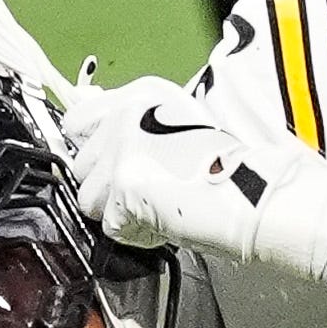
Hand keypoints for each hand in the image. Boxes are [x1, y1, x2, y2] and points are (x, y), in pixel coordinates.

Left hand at [60, 74, 324, 261]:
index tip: (104, 165)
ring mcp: (119, 152)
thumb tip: (104, 145)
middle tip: (142, 192)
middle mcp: (123, 117)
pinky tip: (161, 223)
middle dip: (105, 186)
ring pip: (88, 200)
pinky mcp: (121, 189)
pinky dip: (133, 232)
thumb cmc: (228, 163)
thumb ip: (139, 129)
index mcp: (138, 95)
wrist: (250, 190)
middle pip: (80, 166)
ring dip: (116, 211)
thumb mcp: (180, 124)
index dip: (91, 150)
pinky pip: (110, 225)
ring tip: (154, 208)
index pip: (76, 121)